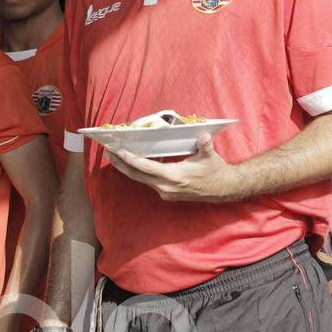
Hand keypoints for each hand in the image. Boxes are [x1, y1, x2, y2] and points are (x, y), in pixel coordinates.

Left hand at [106, 134, 237, 202]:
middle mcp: (167, 187)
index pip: (147, 168)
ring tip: (114, 156)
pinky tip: (133, 163)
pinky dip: (139, 172)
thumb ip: (205, 146)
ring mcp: (166, 192)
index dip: (131, 160)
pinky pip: (149, 182)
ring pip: (141, 179)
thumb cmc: (215, 170)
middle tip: (108, 152)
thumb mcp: (210, 156)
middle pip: (138, 175)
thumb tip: (204, 136)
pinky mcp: (167, 194)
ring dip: (127, 168)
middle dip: (121, 164)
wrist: (223, 189)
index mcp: (175, 177)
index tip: (119, 152)